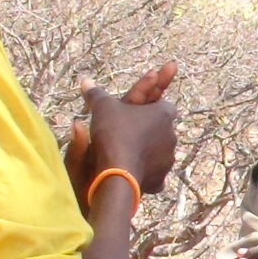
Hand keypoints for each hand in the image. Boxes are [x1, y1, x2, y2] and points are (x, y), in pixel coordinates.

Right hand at [75, 62, 179, 197]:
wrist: (117, 171)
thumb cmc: (113, 133)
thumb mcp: (102, 108)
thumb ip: (97, 94)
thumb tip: (85, 80)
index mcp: (164, 114)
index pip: (164, 105)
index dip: (151, 106)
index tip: (138, 110)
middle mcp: (172, 136)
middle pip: (162, 128)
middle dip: (150, 128)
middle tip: (130, 130)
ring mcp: (168, 159)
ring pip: (160, 151)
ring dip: (147, 149)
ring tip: (127, 151)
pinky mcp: (161, 179)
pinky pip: (155, 172)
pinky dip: (144, 170)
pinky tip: (131, 170)